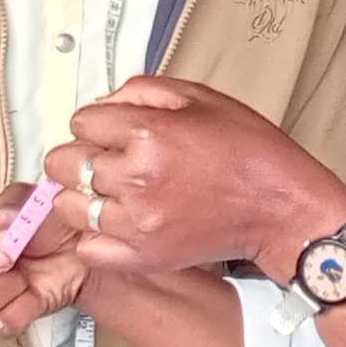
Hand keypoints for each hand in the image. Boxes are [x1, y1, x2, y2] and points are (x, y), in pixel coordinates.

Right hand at [0, 184, 94, 333]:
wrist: (80, 246)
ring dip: (4, 291)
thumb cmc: (49, 219)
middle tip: (12, 263)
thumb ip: (8, 209)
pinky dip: (21, 310)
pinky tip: (32, 294)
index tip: (2, 255)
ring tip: (24, 276)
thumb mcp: (30, 200)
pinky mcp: (1, 317)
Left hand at [55, 77, 345, 277]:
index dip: (97, 123)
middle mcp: (136, 178)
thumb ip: (143, 90)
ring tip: (111, 193)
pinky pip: (88, 248)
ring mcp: (137, 222)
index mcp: (149, 133)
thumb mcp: (201, 97)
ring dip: (82, 196)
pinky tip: (116, 223)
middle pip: (63, 163)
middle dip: (79, 156)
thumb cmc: (249, 151)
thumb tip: (104, 102)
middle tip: (106, 160)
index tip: (114, 131)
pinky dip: (94, 236)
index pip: (80, 121)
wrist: (281, 208)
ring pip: (68, 206)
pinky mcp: (143, 256)